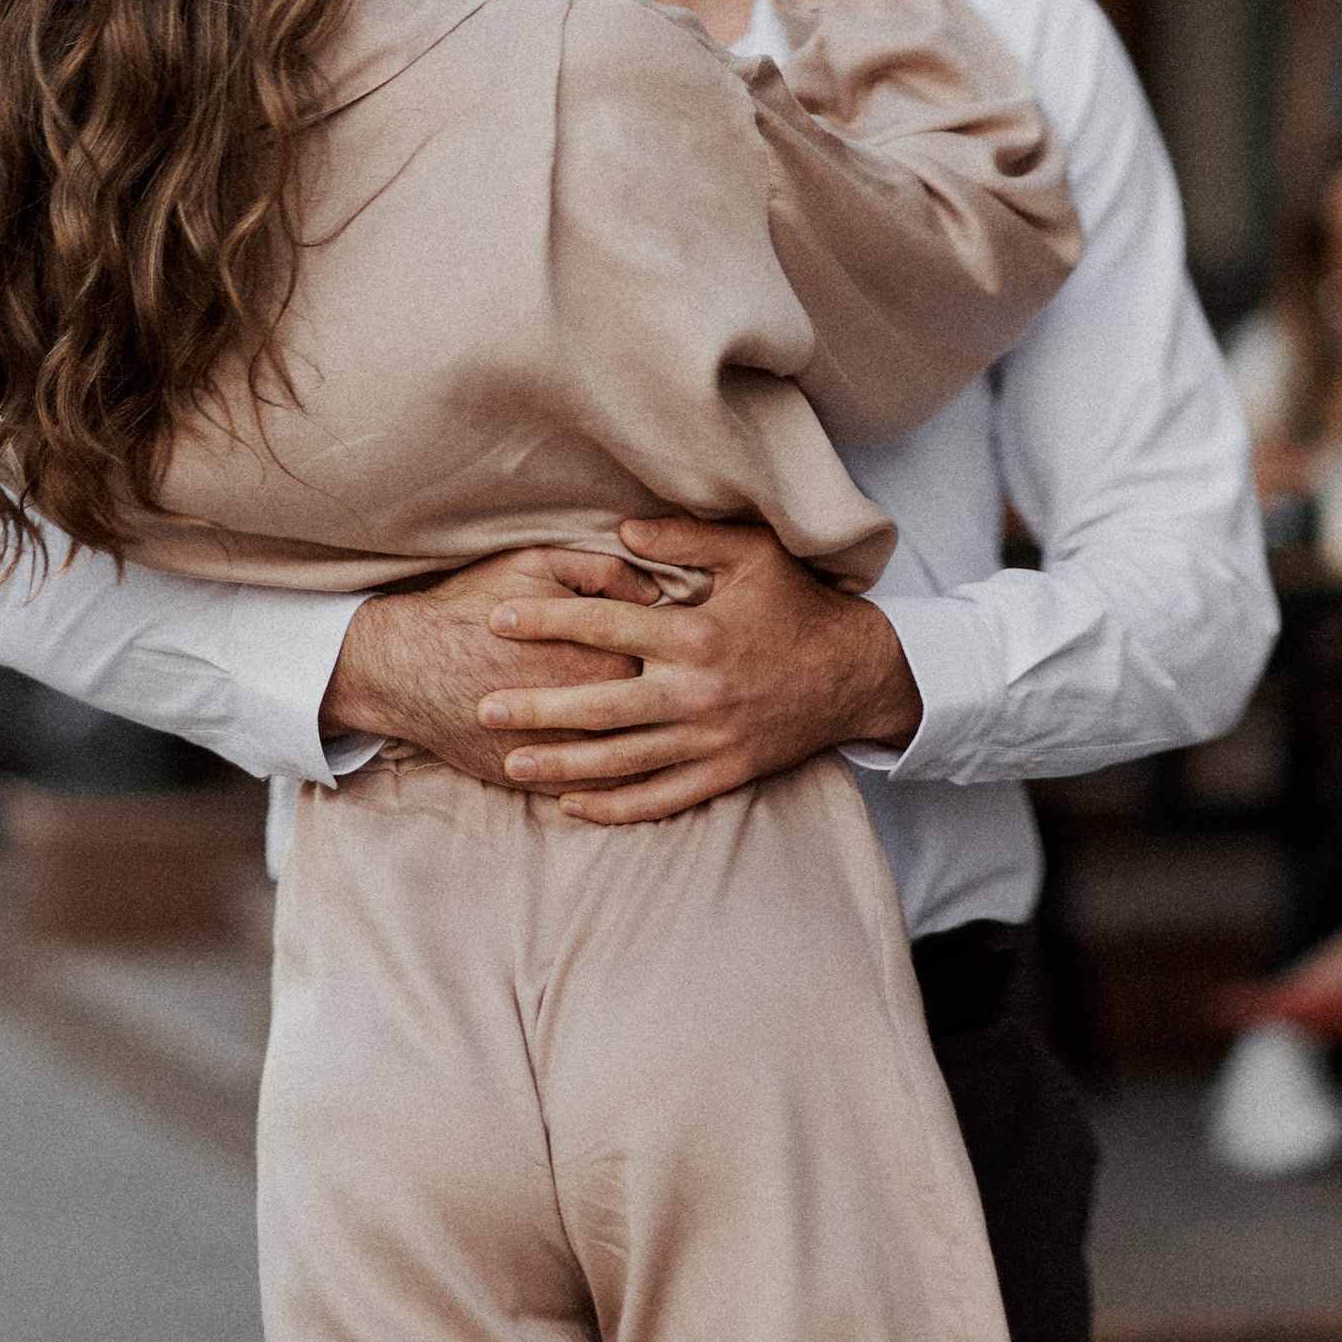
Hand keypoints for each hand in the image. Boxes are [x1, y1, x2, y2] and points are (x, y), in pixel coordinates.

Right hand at [322, 546, 658, 787]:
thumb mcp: (537, 564)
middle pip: (660, 716)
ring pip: (634, 762)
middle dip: (674, 704)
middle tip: (683, 689)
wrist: (406, 664)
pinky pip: (597, 792)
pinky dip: (618, 785)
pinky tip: (631, 770)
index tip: (684, 646)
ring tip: (667, 732)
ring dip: (655, 750)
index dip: (679, 653)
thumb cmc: (472, 607)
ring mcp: (568, 755)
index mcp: (608, 658)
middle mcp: (596, 714)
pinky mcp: (541, 782)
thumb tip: (657, 590)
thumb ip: (605, 571)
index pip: (670, 662)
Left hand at [479, 516, 923, 823]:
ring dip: (564, 765)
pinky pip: (661, 799)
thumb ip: (684, 540)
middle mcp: (698, 692)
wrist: (858, 674)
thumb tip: (619, 533)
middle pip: (601, 703)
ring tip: (510, 765)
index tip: (498, 619)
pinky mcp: (725, 773)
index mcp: (697, 634)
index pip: (606, 623)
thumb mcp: (752, 554)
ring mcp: (710, 739)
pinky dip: (615, 807)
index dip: (548, 620)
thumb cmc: (797, 605)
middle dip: (538, 708)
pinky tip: (572, 806)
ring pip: (624, 760)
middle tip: (483, 707)